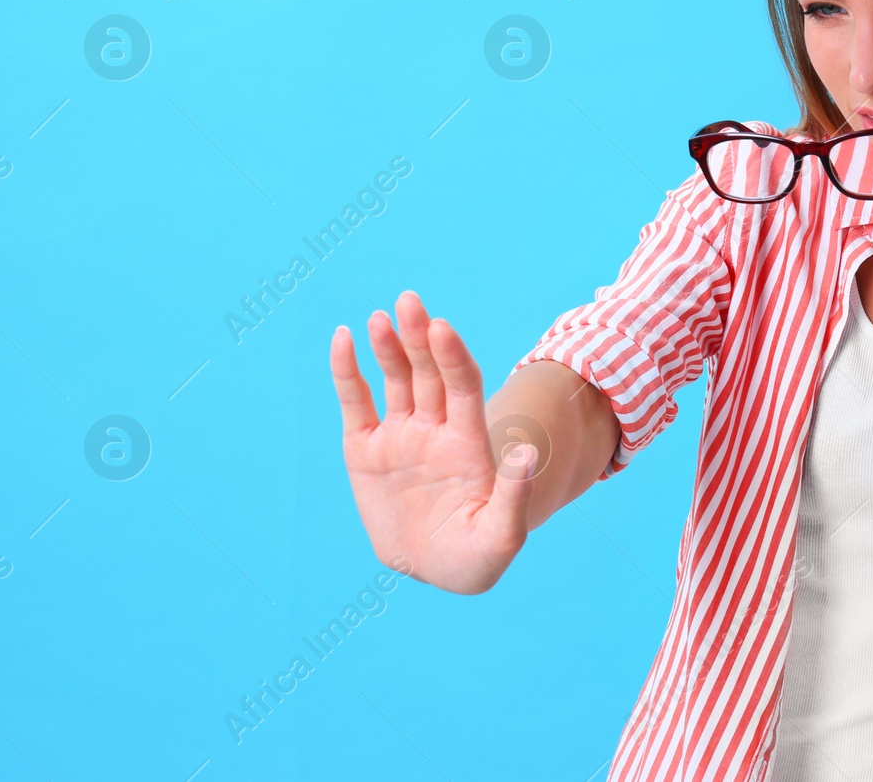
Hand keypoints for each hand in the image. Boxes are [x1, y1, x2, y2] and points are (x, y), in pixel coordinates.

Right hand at [331, 290, 535, 593]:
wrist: (434, 570)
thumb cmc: (476, 558)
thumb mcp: (502, 537)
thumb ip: (513, 498)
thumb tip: (527, 453)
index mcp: (468, 443)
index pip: (463, 387)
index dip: (453, 357)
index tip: (442, 329)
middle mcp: (435, 429)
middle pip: (429, 373)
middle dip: (420, 337)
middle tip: (411, 301)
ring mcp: (400, 436)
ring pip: (395, 380)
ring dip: (389, 346)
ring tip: (382, 317)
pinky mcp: (365, 449)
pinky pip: (355, 402)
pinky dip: (348, 371)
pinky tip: (344, 338)